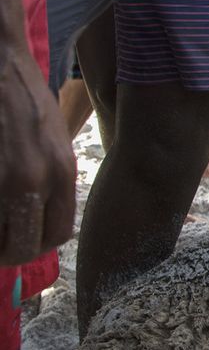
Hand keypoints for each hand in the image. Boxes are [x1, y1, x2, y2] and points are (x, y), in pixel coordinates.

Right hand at [0, 48, 75, 264]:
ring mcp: (1, 179)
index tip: (23, 239)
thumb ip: (51, 179)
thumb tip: (38, 217)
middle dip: (9, 251)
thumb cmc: (24, 98)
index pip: (57, 235)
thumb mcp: (53, 139)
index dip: (37, 244)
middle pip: (23, 247)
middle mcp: (34, 180)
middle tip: (0, 242)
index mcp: (61, 172)